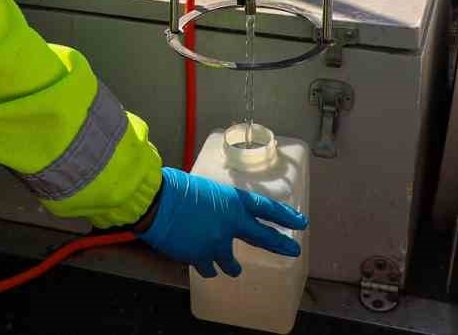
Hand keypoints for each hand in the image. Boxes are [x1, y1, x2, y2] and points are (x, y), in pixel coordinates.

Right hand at [135, 167, 306, 277]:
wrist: (156, 204)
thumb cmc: (174, 188)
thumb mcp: (204, 190)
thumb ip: (218, 205)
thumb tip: (217, 216)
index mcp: (232, 201)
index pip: (267, 209)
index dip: (285, 216)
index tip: (301, 222)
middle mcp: (231, 223)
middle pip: (264, 237)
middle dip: (280, 245)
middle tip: (293, 250)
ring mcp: (217, 243)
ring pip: (232, 264)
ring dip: (231, 266)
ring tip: (232, 268)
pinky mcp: (201, 257)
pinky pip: (209, 269)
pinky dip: (206, 266)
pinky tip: (200, 262)